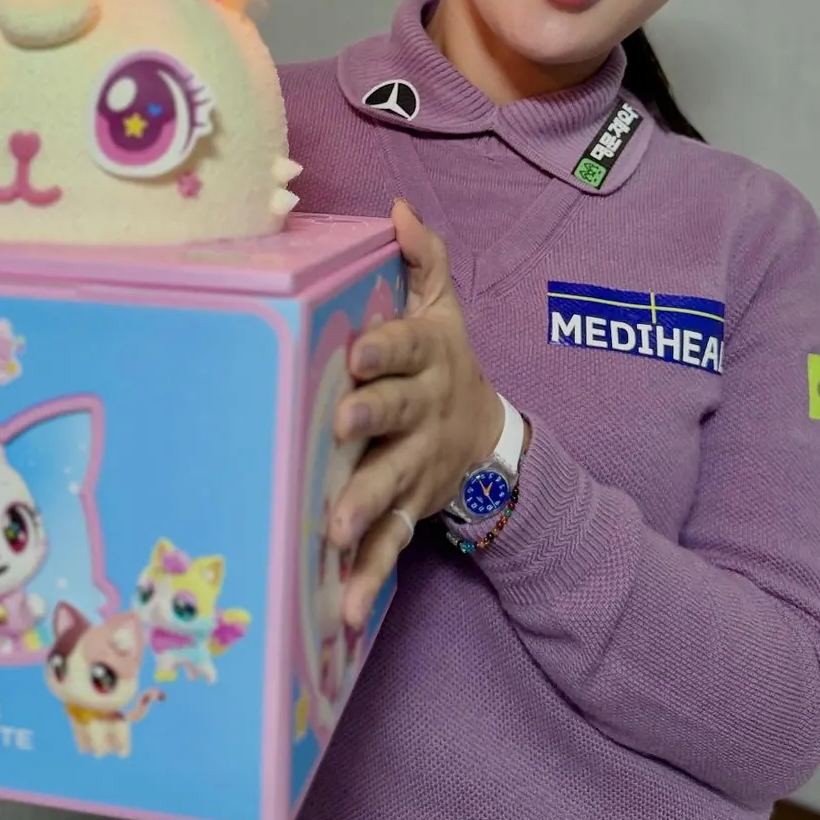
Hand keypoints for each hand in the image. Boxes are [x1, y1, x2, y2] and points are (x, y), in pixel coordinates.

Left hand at [328, 199, 503, 628]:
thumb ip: (422, 258)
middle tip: (341, 428)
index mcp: (429, 359)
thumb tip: (397, 209)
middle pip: (399, 415)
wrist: (487, 440)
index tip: (356, 351)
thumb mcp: (441, 306)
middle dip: (372, 421)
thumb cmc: (442, 361)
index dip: (385, 350)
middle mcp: (425, 414)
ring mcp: (417, 467)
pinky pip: (387, 546)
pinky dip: (367, 579)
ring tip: (332, 531)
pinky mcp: (407, 512)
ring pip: (391, 486)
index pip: (408, 348)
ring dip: (364, 508)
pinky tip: (340, 611)